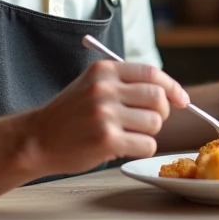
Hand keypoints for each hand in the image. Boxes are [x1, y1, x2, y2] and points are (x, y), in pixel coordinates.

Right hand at [20, 60, 188, 177]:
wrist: (37, 139)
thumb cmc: (70, 115)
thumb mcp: (92, 86)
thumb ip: (125, 84)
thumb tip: (170, 94)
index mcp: (104, 70)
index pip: (152, 73)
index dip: (172, 88)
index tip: (181, 100)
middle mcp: (105, 89)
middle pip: (158, 97)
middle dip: (160, 113)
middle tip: (146, 122)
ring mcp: (105, 114)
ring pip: (155, 123)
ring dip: (147, 133)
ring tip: (126, 135)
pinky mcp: (106, 139)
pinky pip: (146, 145)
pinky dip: (140, 149)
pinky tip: (121, 148)